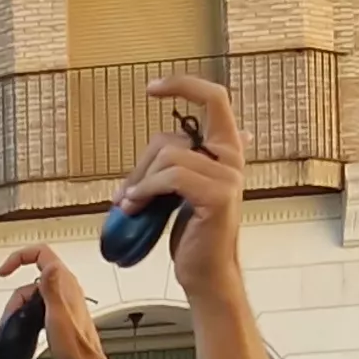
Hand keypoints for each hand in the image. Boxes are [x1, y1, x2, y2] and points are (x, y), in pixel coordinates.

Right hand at [0, 241, 102, 358]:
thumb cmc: (74, 347)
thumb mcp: (58, 315)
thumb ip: (52, 288)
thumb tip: (48, 267)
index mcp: (66, 284)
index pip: (41, 254)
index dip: (20, 257)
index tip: (5, 270)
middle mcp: (66, 289)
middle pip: (32, 279)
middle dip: (16, 295)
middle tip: (10, 313)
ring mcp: (63, 301)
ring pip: (34, 294)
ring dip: (20, 307)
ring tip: (15, 324)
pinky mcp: (60, 314)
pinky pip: (38, 305)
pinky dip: (27, 313)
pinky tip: (26, 327)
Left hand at [131, 76, 250, 288]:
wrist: (206, 272)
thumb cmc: (193, 235)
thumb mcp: (179, 192)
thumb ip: (173, 167)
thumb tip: (148, 161)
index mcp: (226, 149)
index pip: (214, 98)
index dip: (184, 85)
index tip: (152, 88)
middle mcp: (232, 158)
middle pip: (171, 136)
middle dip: (140, 164)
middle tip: (126, 193)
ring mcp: (228, 176)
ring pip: (168, 156)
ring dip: (140, 182)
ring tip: (131, 205)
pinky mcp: (218, 195)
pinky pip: (171, 177)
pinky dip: (146, 190)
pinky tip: (137, 207)